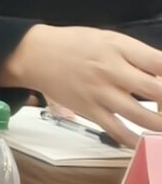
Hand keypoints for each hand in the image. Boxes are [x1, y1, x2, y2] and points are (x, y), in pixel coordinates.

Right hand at [2, 25, 161, 138]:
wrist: (35, 55)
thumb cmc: (77, 44)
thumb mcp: (111, 40)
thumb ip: (139, 57)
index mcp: (120, 48)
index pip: (159, 63)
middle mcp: (112, 71)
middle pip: (156, 90)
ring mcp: (100, 93)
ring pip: (139, 115)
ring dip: (160, 125)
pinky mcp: (89, 110)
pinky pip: (115, 130)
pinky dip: (133, 140)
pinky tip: (144, 144)